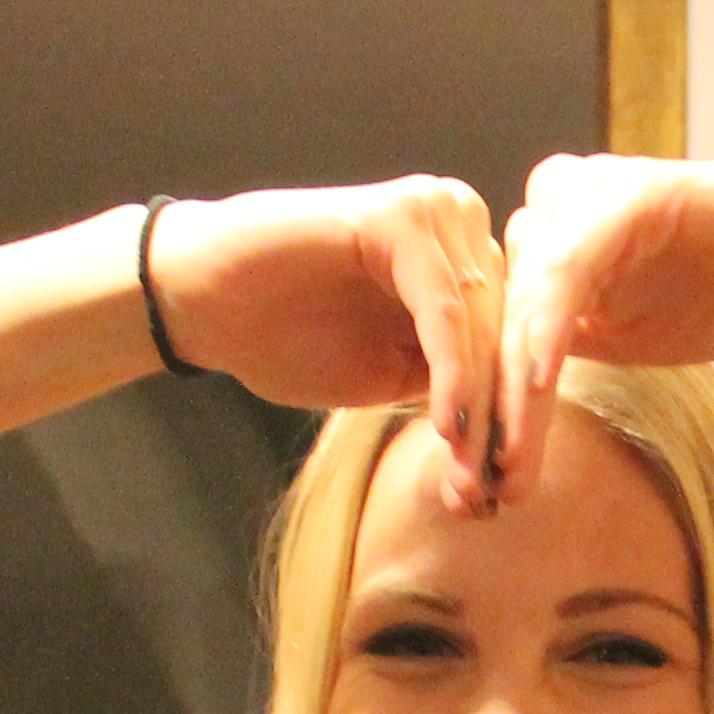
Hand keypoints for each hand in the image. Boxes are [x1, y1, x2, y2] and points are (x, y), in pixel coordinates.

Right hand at [141, 179, 508, 495]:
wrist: (203, 301)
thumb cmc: (290, 336)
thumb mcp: (390, 376)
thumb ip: (454, 396)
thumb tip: (511, 460)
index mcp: (469, 256)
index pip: (509, 349)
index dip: (511, 427)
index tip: (503, 498)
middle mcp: (463, 223)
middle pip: (505, 340)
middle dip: (501, 427)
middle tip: (493, 501)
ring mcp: (435, 212)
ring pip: (482, 330)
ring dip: (480, 413)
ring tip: (472, 482)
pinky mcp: (400, 217)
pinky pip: (443, 311)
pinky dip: (451, 374)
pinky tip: (448, 429)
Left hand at [493, 155, 713, 494]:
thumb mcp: (630, 338)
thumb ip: (565, 350)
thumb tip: (498, 411)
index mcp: (553, 238)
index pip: (500, 328)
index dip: (489, 409)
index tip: (480, 486)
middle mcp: (559, 206)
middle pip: (501, 315)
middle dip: (492, 407)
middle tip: (480, 488)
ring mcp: (590, 194)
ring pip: (526, 295)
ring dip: (513, 381)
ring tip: (510, 456)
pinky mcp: (628, 194)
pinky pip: (570, 269)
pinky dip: (550, 328)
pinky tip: (538, 386)